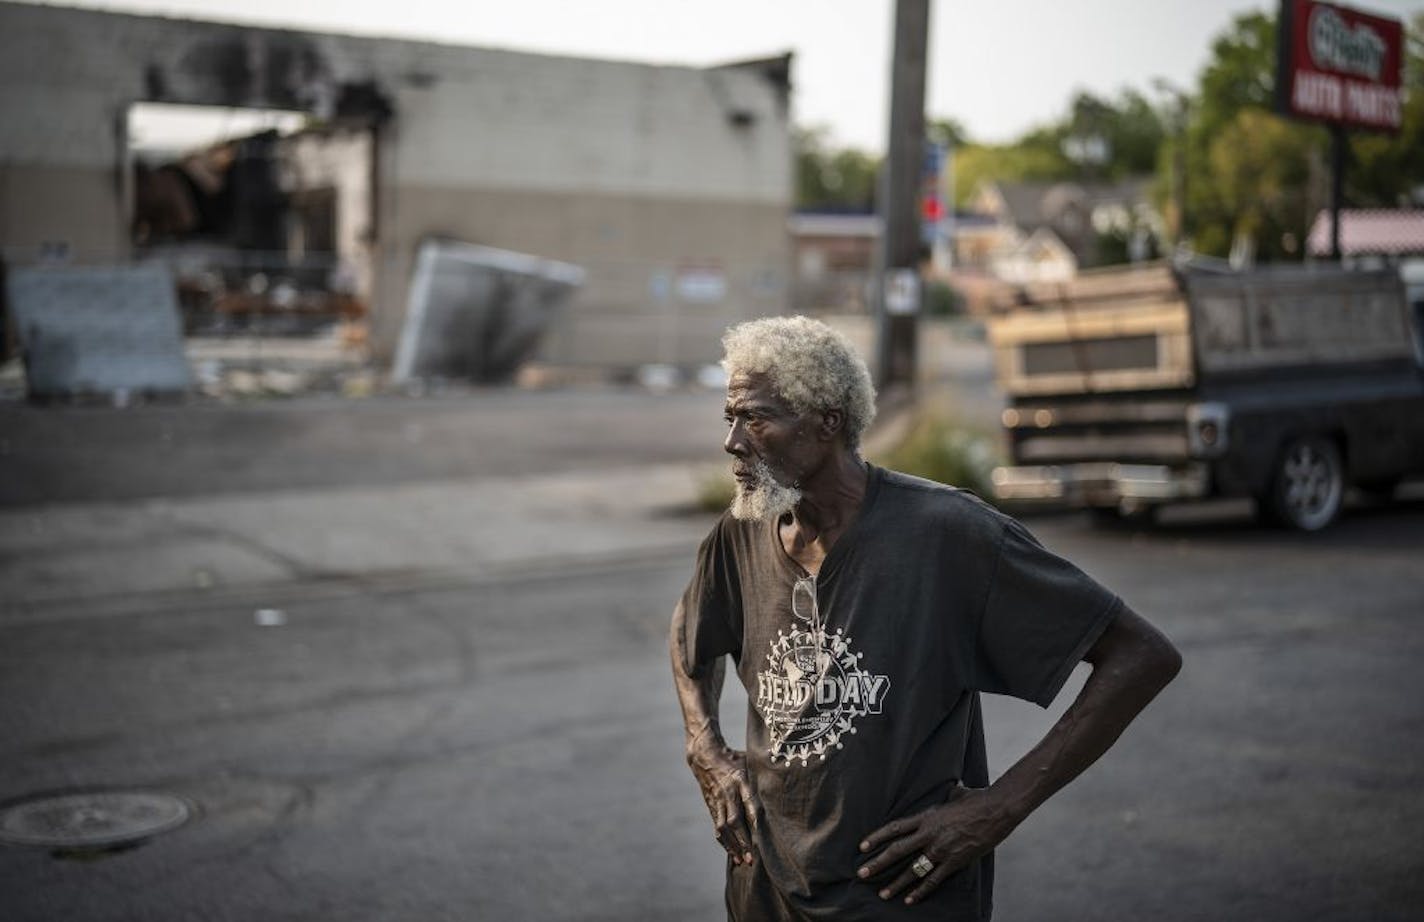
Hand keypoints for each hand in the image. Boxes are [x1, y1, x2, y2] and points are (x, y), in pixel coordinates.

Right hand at [687, 739, 757, 865]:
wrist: (705, 756)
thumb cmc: (734, 759)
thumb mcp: (749, 761)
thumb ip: (762, 774)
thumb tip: (785, 780)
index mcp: (740, 780)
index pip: (749, 804)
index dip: (755, 822)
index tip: (763, 838)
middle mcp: (728, 793)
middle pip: (734, 821)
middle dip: (743, 841)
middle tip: (753, 859)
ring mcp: (718, 801)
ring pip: (724, 827)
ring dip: (733, 846)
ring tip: (742, 861)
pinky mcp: (712, 806)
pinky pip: (717, 826)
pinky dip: (724, 842)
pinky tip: (732, 853)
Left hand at [855, 785, 1010, 904]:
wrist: (997, 810)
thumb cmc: (977, 799)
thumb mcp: (955, 793)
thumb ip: (946, 796)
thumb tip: (949, 788)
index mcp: (926, 817)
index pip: (894, 828)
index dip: (876, 837)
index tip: (862, 847)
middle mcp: (930, 835)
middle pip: (897, 851)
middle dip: (878, 864)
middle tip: (862, 874)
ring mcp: (942, 850)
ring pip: (913, 870)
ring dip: (897, 884)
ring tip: (883, 894)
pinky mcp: (955, 862)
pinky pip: (934, 880)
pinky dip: (921, 891)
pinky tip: (910, 900)